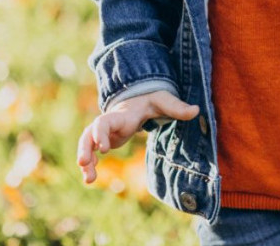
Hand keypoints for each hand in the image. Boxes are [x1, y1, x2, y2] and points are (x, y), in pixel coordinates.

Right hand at [76, 90, 197, 183]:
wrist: (139, 99)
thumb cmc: (151, 100)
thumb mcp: (163, 101)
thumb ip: (177, 107)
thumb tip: (196, 111)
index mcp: (120, 115)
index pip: (105, 122)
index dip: (101, 133)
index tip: (103, 148)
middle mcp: (107, 123)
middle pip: (88, 134)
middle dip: (84, 148)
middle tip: (83, 163)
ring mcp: (103, 133)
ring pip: (87, 146)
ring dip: (85, 161)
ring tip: (88, 180)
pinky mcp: (104, 142)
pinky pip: (92, 154)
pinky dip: (90, 166)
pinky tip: (90, 180)